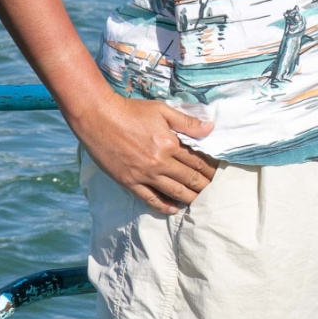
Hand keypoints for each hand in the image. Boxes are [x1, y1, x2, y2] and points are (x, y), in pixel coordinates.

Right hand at [68, 86, 217, 212]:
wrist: (99, 118)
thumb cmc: (131, 111)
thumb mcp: (162, 110)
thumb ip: (186, 122)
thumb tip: (210, 128)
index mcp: (169, 144)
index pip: (196, 161)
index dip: (210, 169)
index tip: (219, 175)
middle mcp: (159, 162)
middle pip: (188, 178)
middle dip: (204, 186)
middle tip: (215, 193)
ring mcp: (144, 174)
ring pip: (173, 191)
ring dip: (189, 198)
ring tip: (200, 202)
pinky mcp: (129, 182)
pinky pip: (150, 198)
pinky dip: (164, 206)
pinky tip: (174, 209)